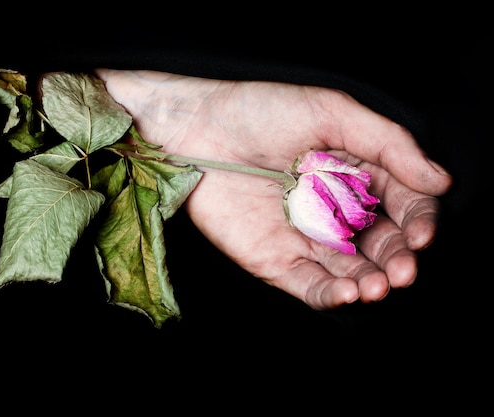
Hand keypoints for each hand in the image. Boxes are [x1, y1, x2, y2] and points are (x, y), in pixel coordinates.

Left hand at [94, 68, 452, 309]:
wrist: (194, 129)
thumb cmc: (260, 110)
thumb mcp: (332, 112)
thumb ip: (388, 145)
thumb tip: (440, 181)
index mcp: (355, 171)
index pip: (401, 202)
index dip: (417, 220)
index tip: (421, 232)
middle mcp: (335, 208)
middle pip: (380, 242)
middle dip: (397, 259)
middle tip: (404, 270)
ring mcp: (304, 235)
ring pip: (349, 269)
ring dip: (370, 282)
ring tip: (378, 285)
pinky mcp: (272, 258)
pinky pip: (308, 283)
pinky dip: (331, 293)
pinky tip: (349, 291)